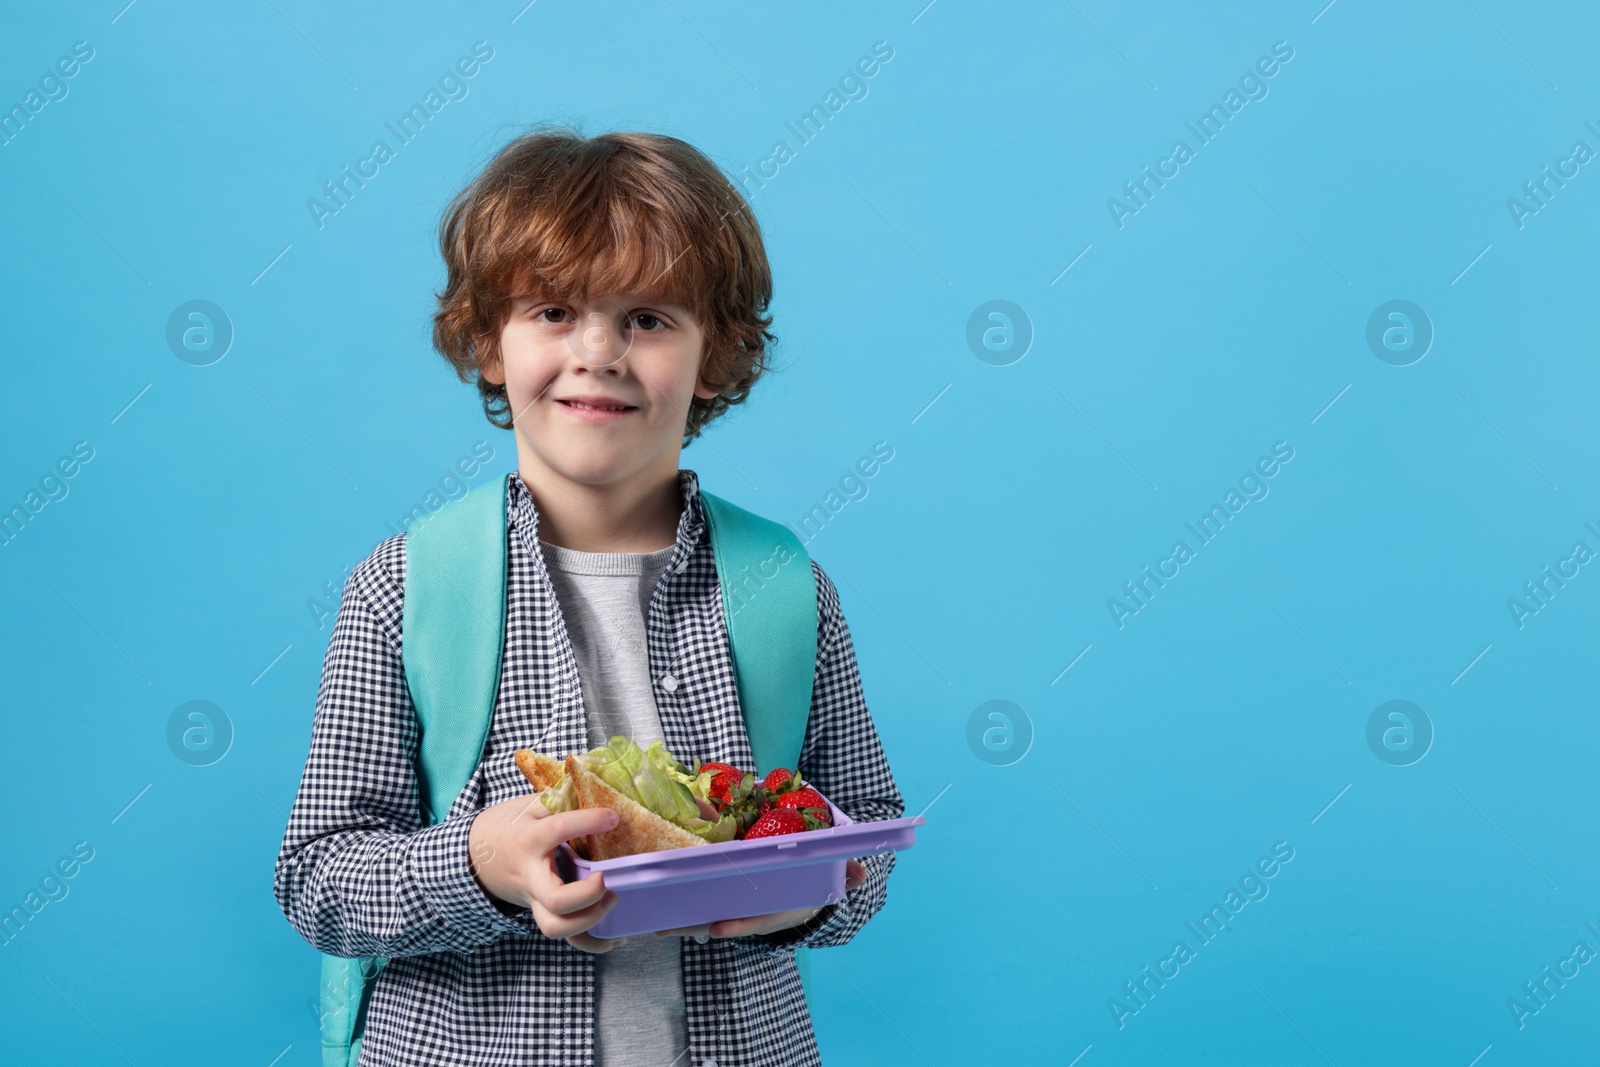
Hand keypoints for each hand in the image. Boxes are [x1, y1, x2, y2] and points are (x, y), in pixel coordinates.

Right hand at [467, 793, 629, 952]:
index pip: (557, 831)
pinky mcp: (542, 912)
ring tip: (612, 900)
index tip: (613, 817)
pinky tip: (616, 938)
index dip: (587, 822)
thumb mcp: (529, 805)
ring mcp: (535, 899)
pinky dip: (593, 943)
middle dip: (587, 895)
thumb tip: (595, 788)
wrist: (475, 856)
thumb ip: (559, 800)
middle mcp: (531, 875)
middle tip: (604, 878)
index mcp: (530, 840)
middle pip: (556, 901)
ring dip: (589, 921)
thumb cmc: (509, 826)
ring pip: (556, 928)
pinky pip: (566, 939)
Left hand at [653, 858, 866, 938]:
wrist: (804, 894)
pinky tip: (660, 912)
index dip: (739, 926)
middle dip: (694, 926)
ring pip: (707, 917)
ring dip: (682, 921)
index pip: (757, 920)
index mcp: (778, 910)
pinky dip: (684, 911)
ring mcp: (740, 910)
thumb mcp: (832, 878)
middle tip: (666, 926)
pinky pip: (703, 908)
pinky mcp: (727, 903)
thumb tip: (860, 872)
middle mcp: (755, 914)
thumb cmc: (814, 885)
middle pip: (722, 921)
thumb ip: (846, 872)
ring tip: (654, 923)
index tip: (717, 928)